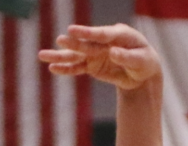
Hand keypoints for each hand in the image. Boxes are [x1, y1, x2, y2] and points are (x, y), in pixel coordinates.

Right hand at [39, 24, 159, 90]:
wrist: (141, 73)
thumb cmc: (144, 62)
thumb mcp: (142, 61)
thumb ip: (128, 57)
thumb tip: (112, 52)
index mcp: (118, 34)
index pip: (101, 33)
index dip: (88, 32)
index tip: (73, 30)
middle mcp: (103, 42)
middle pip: (86, 43)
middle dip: (74, 43)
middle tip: (61, 40)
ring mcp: (95, 53)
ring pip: (76, 55)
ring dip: (60, 55)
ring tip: (42, 55)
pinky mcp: (91, 65)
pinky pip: (76, 67)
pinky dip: (65, 69)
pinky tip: (52, 68)